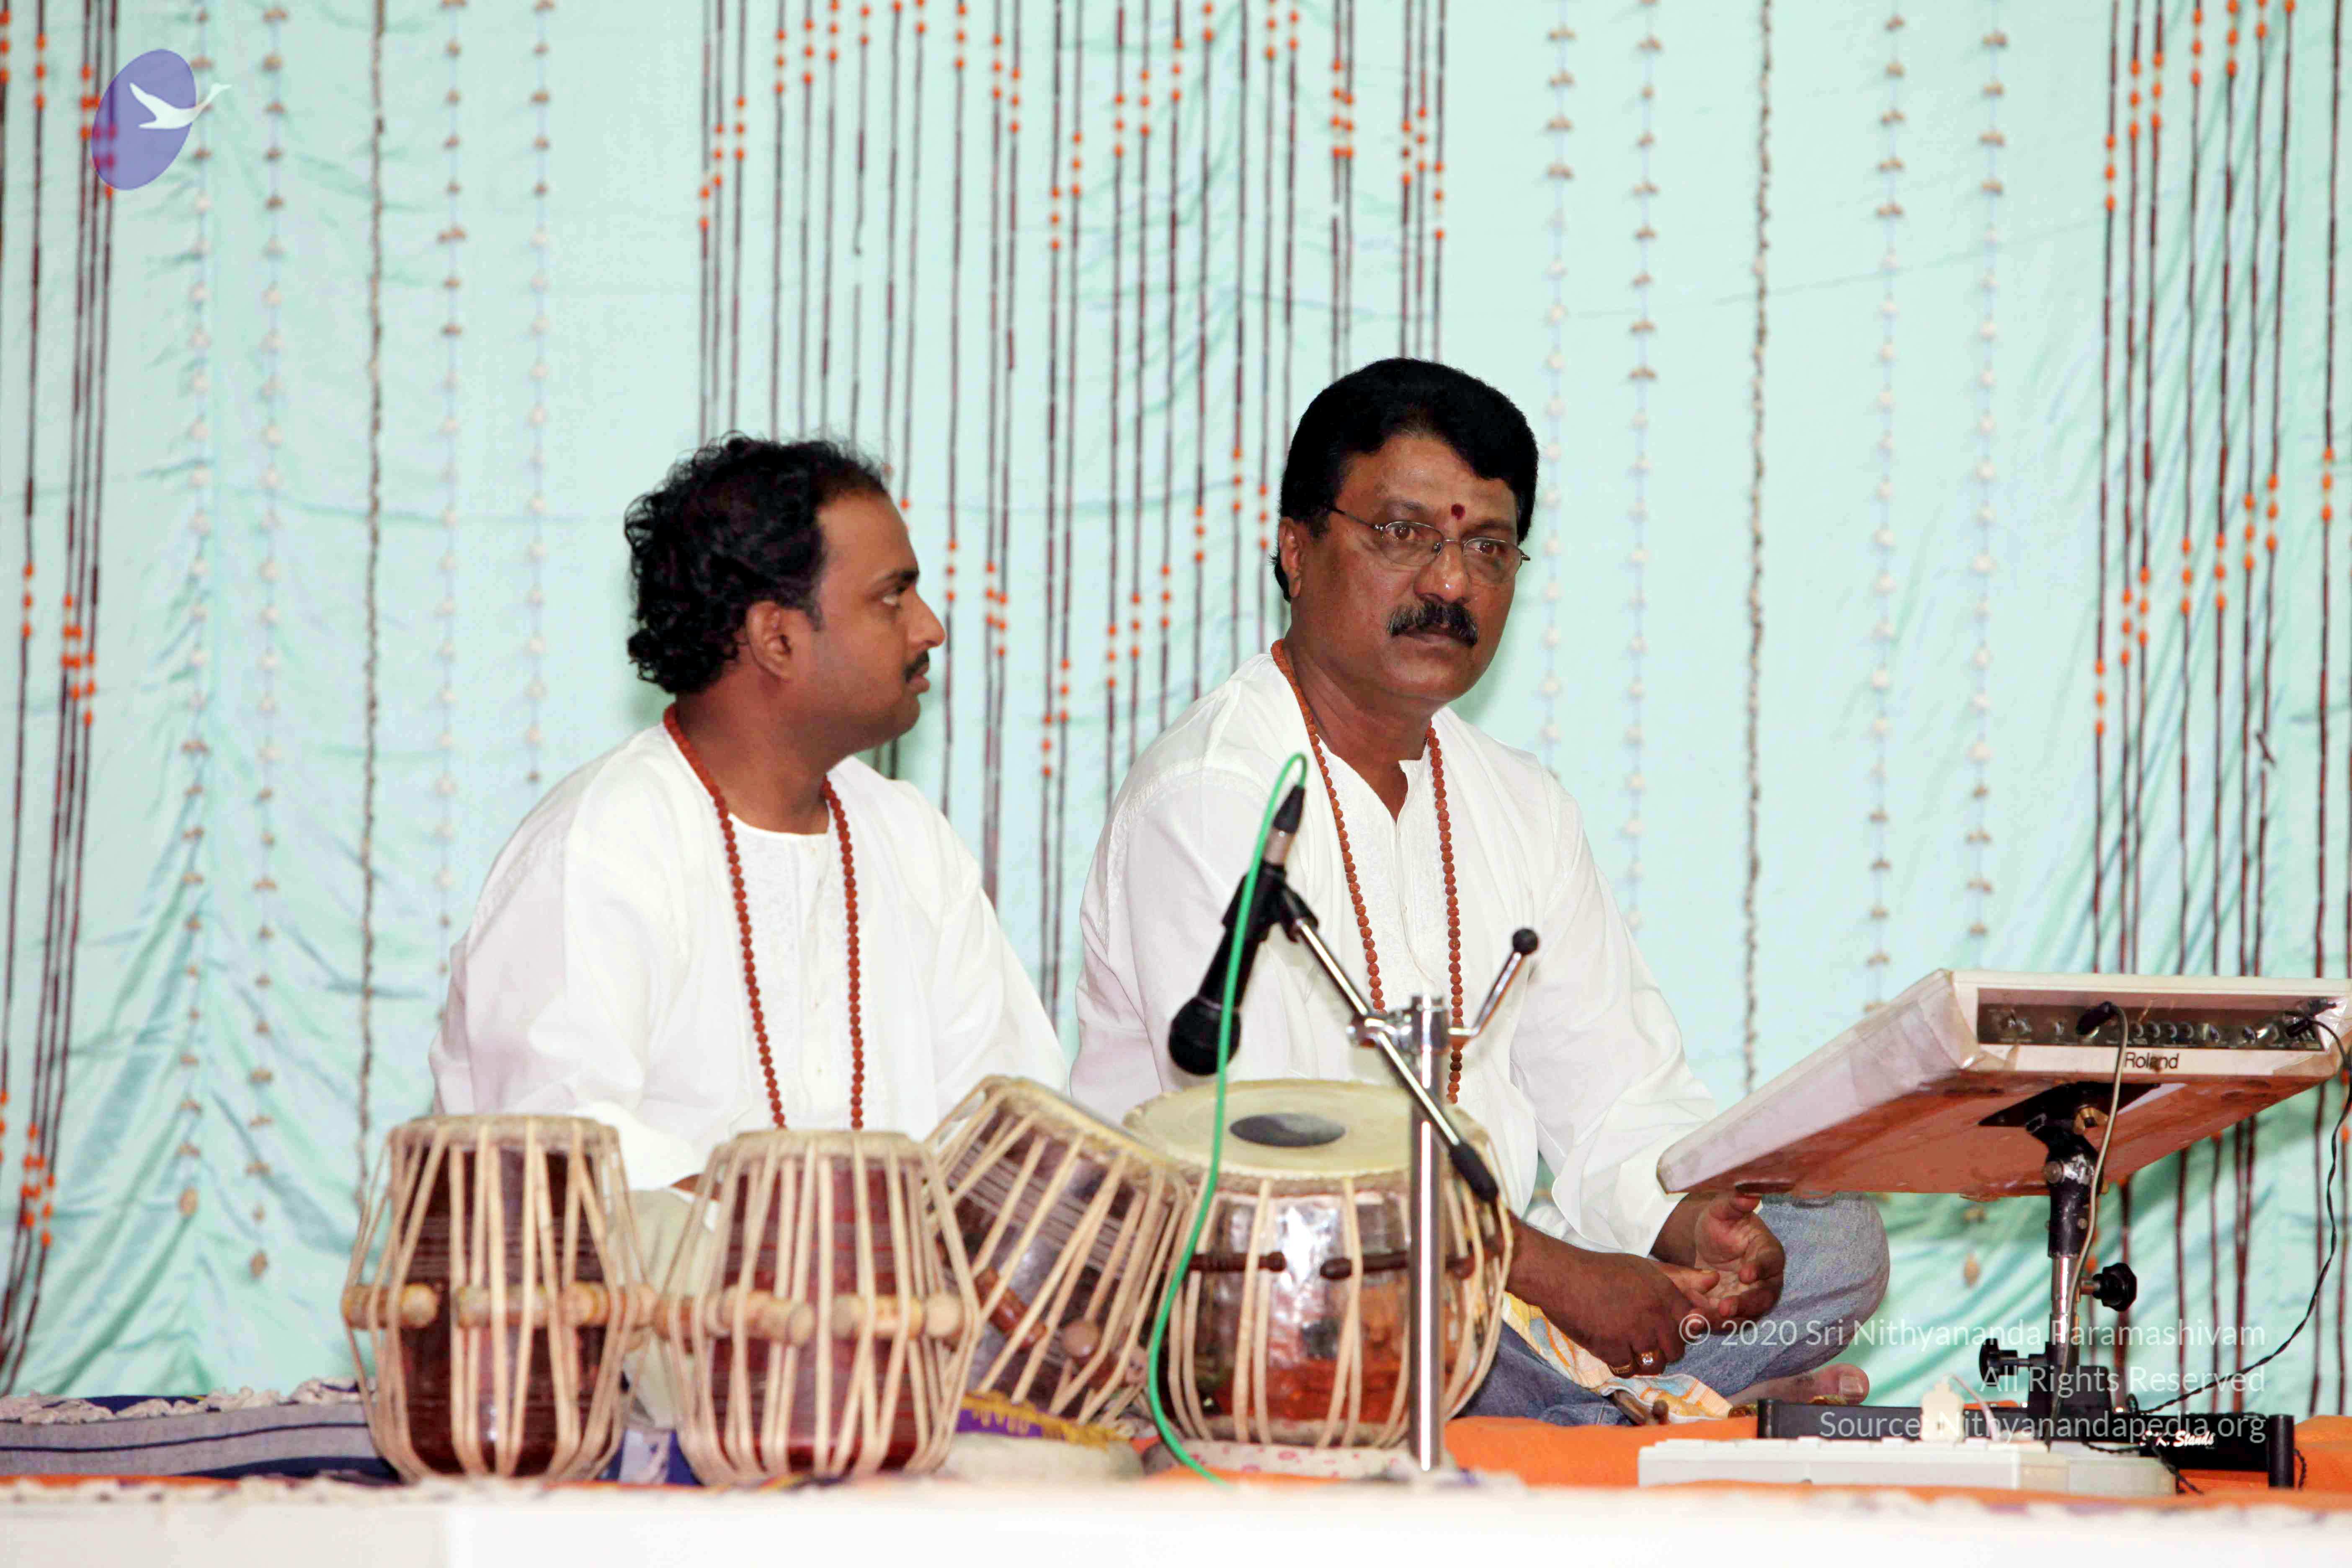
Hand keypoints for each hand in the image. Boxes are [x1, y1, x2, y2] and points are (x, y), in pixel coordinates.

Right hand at [1507, 1224, 1719, 1377]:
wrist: (1560, 1275)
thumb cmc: (1601, 1269)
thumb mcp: (1643, 1267)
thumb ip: (1679, 1277)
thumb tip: (1715, 1280)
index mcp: (1665, 1292)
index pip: (1692, 1325)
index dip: (1679, 1332)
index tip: (1662, 1329)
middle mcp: (1655, 1313)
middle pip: (1677, 1350)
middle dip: (1662, 1350)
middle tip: (1640, 1339)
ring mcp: (1634, 1331)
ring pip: (1655, 1364)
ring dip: (1643, 1360)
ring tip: (1626, 1346)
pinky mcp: (1612, 1347)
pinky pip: (1628, 1369)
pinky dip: (1619, 1363)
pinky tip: (1608, 1347)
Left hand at [1680, 1193, 1783, 1326]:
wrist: (1706, 1243)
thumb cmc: (1721, 1222)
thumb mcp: (1722, 1209)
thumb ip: (1735, 1202)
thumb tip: (1750, 1194)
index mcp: (1768, 1251)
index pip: (1770, 1261)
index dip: (1760, 1269)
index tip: (1745, 1274)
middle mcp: (1765, 1279)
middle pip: (1763, 1296)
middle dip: (1745, 1303)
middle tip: (1724, 1307)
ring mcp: (1750, 1297)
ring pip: (1745, 1315)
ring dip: (1725, 1321)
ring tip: (1702, 1320)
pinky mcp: (1734, 1310)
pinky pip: (1727, 1321)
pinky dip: (1711, 1323)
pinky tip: (1692, 1322)